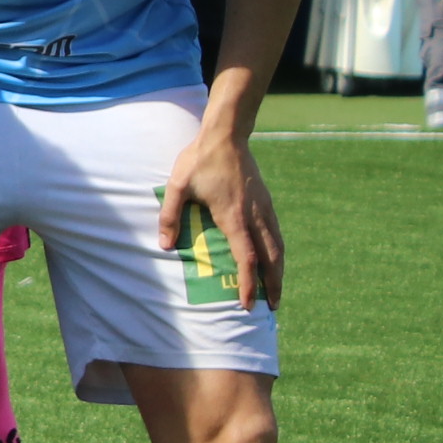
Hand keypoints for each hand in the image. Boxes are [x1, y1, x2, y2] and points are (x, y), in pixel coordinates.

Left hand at [158, 124, 282, 309]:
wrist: (226, 135)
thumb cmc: (198, 161)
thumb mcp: (177, 186)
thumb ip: (170, 216)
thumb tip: (164, 246)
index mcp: (234, 218)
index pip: (246, 259)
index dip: (249, 284)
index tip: (247, 304)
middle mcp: (254, 216)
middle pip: (271, 258)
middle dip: (273, 285)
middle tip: (272, 307)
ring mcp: (263, 208)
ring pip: (278, 246)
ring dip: (279, 270)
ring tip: (276, 290)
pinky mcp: (266, 201)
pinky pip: (276, 232)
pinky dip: (278, 251)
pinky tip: (273, 259)